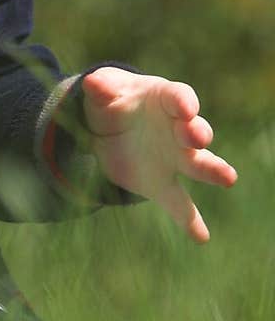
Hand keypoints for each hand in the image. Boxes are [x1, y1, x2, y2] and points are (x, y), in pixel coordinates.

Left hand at [82, 66, 236, 242]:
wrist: (105, 129)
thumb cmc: (112, 100)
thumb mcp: (103, 90)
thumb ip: (101, 87)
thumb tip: (92, 83)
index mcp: (165, 99)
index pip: (179, 97)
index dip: (184, 102)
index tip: (186, 109)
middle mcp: (178, 129)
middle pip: (195, 130)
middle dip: (197, 133)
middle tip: (197, 138)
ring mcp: (174, 158)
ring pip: (197, 164)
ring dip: (211, 170)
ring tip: (227, 178)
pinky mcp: (161, 183)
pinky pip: (179, 204)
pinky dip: (189, 220)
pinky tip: (201, 237)